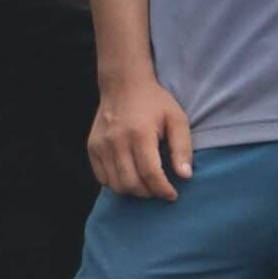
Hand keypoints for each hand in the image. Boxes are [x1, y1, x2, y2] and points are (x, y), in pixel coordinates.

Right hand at [88, 73, 192, 199]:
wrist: (123, 83)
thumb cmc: (154, 102)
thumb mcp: (176, 118)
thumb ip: (182, 147)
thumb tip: (185, 176)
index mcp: (140, 133)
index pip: (150, 174)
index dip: (163, 190)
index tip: (172, 195)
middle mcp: (117, 140)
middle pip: (132, 184)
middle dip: (149, 193)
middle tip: (159, 188)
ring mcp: (101, 145)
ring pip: (116, 185)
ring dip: (133, 190)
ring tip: (145, 183)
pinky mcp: (92, 147)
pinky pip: (102, 178)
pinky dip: (117, 183)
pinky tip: (129, 173)